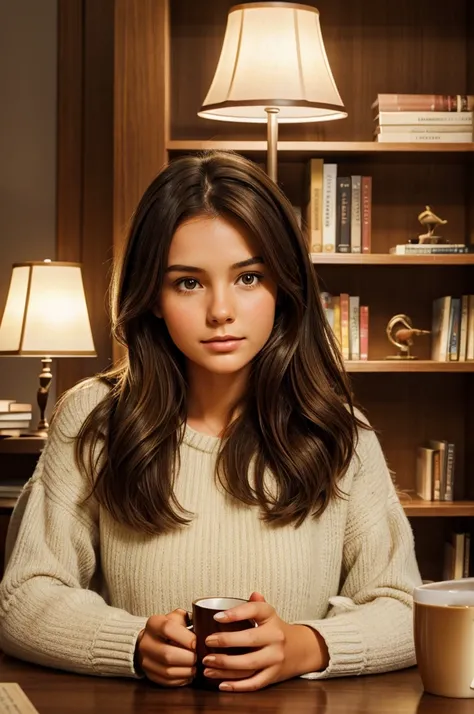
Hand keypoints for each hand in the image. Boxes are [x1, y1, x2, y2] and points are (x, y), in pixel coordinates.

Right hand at [135, 608, 196, 686]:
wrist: (151, 640)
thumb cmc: (170, 628)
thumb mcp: (178, 617)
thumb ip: (190, 619)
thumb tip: (206, 626)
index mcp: (153, 623)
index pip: (168, 629)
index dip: (185, 637)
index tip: (196, 643)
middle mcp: (146, 642)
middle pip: (167, 654)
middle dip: (188, 658)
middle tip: (198, 657)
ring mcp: (145, 660)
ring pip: (167, 671)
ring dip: (186, 671)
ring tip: (195, 666)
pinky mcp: (149, 674)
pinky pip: (166, 681)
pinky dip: (181, 679)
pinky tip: (188, 674)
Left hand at [201, 592, 328, 691]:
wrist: (301, 649)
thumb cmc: (277, 630)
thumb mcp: (269, 614)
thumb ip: (257, 605)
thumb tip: (253, 594)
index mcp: (272, 618)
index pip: (255, 610)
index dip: (235, 613)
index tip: (217, 617)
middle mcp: (276, 637)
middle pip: (249, 640)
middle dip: (225, 642)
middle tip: (207, 642)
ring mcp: (275, 659)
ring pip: (248, 665)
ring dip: (225, 666)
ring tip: (207, 665)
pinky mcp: (273, 676)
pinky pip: (253, 683)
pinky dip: (237, 686)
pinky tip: (221, 684)